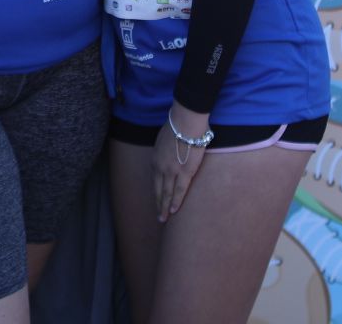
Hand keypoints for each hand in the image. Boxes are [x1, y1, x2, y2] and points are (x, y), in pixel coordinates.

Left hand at [154, 105, 208, 221]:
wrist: (186, 122)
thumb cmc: (177, 126)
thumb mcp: (163, 139)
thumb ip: (164, 151)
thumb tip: (168, 154)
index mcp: (155, 159)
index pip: (154, 180)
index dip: (156, 191)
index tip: (157, 200)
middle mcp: (160, 167)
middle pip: (158, 189)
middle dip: (158, 204)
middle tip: (158, 217)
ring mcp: (171, 171)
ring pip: (166, 193)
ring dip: (164, 207)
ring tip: (163, 219)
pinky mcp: (185, 172)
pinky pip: (179, 191)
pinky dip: (176, 202)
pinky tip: (174, 211)